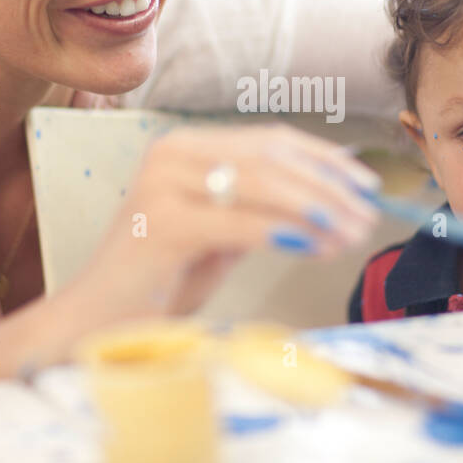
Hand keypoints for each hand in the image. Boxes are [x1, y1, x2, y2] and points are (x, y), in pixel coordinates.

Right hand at [61, 123, 381, 325]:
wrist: (95, 321)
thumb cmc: (160, 280)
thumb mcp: (221, 234)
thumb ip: (265, 209)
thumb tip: (333, 193)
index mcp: (186, 147)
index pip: (271, 141)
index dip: (325, 160)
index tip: (367, 186)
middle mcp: (172, 154)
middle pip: (272, 158)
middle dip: (329, 187)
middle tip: (367, 216)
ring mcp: (162, 185)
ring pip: (261, 184)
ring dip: (316, 209)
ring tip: (350, 234)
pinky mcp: (160, 224)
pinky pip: (240, 223)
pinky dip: (286, 233)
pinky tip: (317, 247)